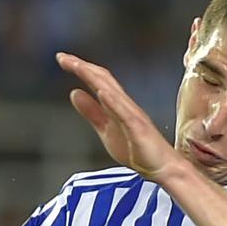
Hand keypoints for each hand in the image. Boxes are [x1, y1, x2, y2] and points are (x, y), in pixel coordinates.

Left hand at [56, 52, 183, 179]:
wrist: (164, 168)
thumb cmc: (138, 150)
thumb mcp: (106, 130)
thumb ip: (92, 112)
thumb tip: (75, 92)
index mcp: (118, 105)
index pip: (98, 81)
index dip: (81, 69)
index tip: (63, 58)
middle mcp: (126, 106)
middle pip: (104, 81)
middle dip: (84, 68)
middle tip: (62, 56)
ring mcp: (134, 117)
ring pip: (113, 92)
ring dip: (95, 78)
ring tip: (79, 67)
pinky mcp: (139, 130)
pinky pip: (125, 114)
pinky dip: (114, 101)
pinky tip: (103, 92)